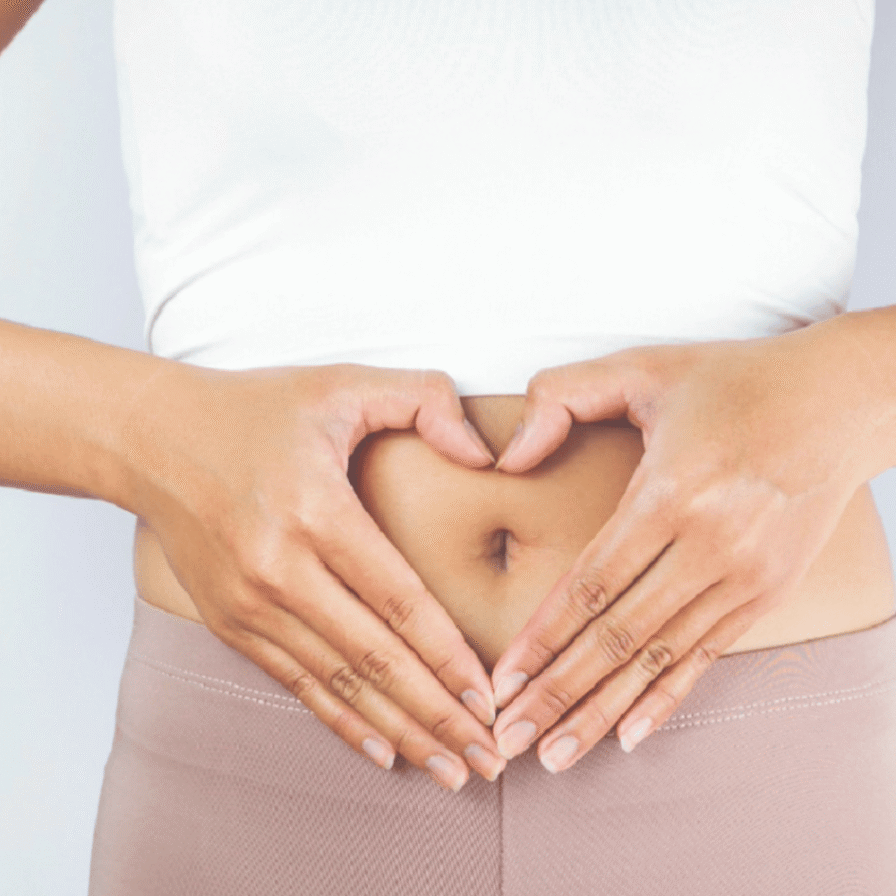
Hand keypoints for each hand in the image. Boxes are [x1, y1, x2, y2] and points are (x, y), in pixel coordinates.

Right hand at [120, 360, 508, 790]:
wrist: (151, 438)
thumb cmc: (255, 408)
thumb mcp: (343, 382)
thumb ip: (424, 399)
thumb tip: (486, 455)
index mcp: (316, 511)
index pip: (399, 600)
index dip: (448, 655)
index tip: (490, 697)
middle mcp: (279, 569)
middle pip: (376, 658)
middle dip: (438, 714)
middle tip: (490, 757)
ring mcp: (248, 604)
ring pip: (340, 683)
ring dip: (400, 731)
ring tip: (451, 768)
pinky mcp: (229, 622)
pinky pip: (297, 683)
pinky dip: (343, 721)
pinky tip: (383, 751)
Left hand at [487, 329, 873, 771]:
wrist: (843, 402)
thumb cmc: (734, 380)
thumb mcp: (643, 367)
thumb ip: (562, 396)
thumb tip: (508, 458)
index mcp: (670, 494)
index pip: (590, 585)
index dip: (542, 639)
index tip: (501, 682)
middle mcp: (708, 546)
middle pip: (617, 637)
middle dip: (556, 693)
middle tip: (506, 740)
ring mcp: (744, 576)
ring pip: (657, 659)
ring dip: (601, 711)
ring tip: (553, 755)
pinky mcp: (768, 591)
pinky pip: (706, 656)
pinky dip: (666, 698)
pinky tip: (631, 735)